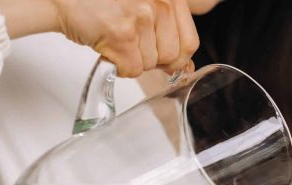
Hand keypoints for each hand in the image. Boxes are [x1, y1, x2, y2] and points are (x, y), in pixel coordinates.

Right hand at [0, 0, 211, 76]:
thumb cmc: (101, 3)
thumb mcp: (144, 7)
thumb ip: (169, 32)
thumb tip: (186, 68)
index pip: (190, 43)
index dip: (175, 56)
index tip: (161, 53)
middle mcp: (159, 3)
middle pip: (171, 58)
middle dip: (150, 58)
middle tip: (130, 42)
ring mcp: (141, 18)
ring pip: (150, 65)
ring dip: (132, 59)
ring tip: (116, 38)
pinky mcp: (122, 35)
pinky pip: (132, 71)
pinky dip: (118, 66)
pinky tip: (108, 46)